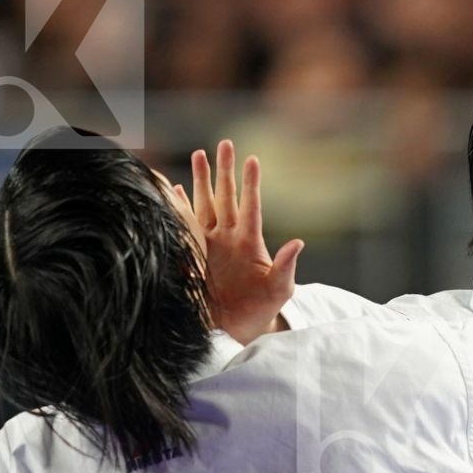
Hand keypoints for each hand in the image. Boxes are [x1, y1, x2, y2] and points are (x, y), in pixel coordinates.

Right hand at [180, 139, 302, 345]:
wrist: (237, 329)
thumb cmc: (262, 310)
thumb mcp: (279, 289)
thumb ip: (286, 266)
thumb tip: (298, 242)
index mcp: (250, 242)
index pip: (250, 206)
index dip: (250, 183)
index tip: (252, 158)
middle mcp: (229, 238)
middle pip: (225, 197)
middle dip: (224, 170)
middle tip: (225, 143)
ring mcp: (210, 244)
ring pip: (204, 205)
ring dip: (201, 180)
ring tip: (199, 154)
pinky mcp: (193, 255)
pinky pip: (184, 226)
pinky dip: (178, 207)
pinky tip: (174, 189)